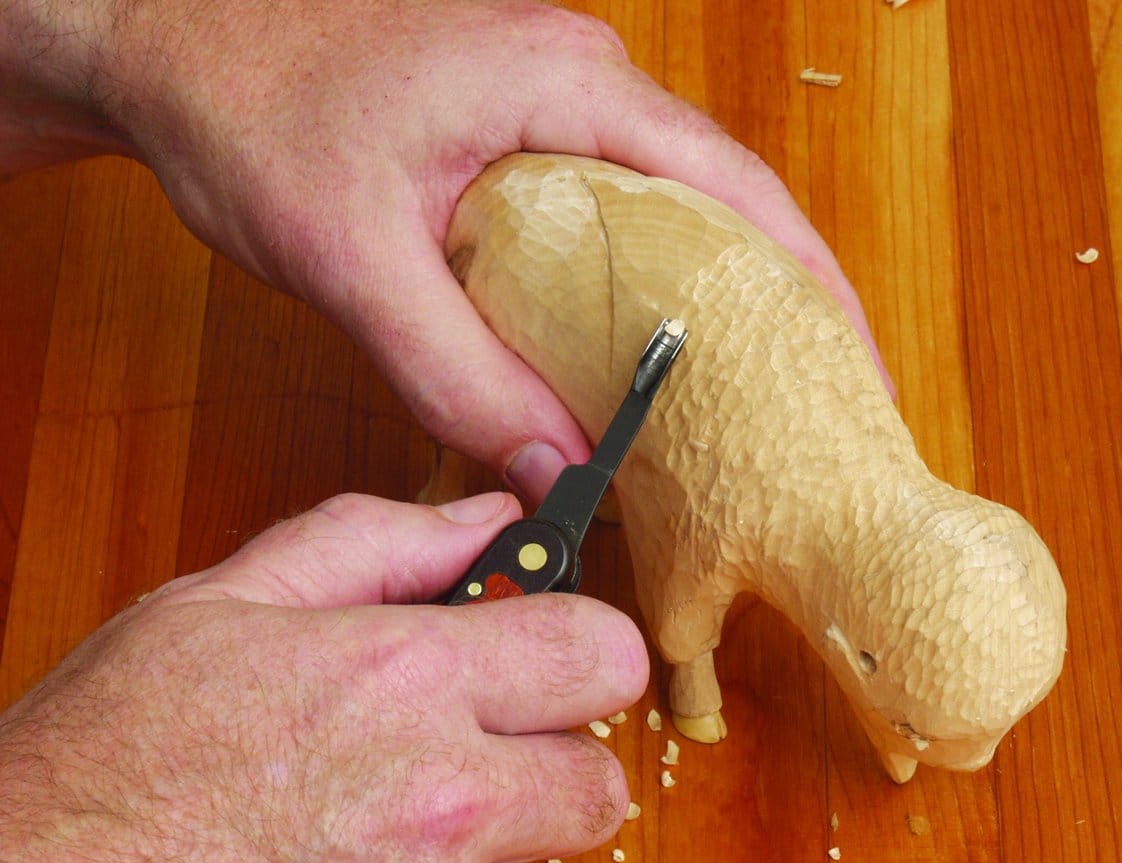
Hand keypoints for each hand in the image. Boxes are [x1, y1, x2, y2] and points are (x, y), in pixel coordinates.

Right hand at [0, 493, 648, 862]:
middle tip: (474, 750)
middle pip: (599, 781)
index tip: (552, 655)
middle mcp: (435, 798)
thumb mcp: (223, 602)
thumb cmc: (107, 756)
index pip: (602, 654)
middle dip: (552, 761)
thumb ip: (376, 541)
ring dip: (488, 846)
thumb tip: (488, 516)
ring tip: (381, 824)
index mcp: (402, 677)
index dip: (587, 650)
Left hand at [2, 0, 890, 499]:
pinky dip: (653, 286)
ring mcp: (557, 102)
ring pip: (676, 210)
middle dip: (785, 304)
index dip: (811, 286)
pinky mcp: (526, 133)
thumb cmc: (251, 113)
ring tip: (762, 399)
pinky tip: (653, 355)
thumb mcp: (353, 260)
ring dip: (721, 300)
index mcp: (565, 84)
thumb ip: (455, 373)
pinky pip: (622, 213)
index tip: (856, 373)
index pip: (733, 188)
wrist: (176, 48)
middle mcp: (583, 80)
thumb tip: (550, 467)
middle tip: (824, 410)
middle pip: (727, 201)